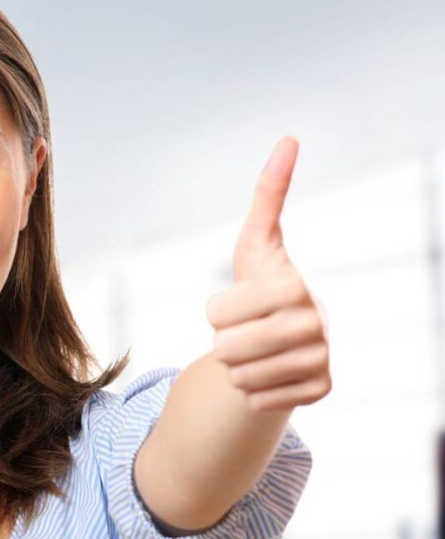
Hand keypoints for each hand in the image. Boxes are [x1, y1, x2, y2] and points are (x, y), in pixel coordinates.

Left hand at [204, 136, 331, 413]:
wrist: (287, 336)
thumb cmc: (263, 283)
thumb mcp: (256, 243)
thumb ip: (268, 194)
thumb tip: (289, 138)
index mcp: (293, 286)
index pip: (215, 314)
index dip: (215, 312)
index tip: (237, 304)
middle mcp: (316, 324)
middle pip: (225, 349)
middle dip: (224, 343)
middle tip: (245, 332)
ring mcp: (322, 360)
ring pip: (239, 378)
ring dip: (238, 368)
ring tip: (258, 351)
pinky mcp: (321, 390)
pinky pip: (256, 400)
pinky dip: (254, 391)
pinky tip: (272, 373)